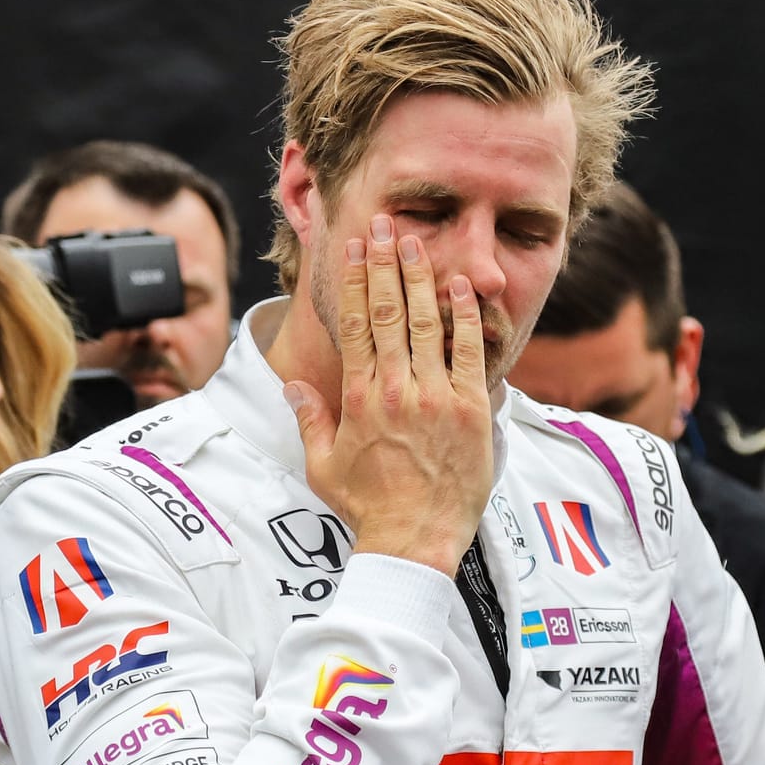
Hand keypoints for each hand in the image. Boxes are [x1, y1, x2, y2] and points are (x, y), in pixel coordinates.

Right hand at [286, 215, 491, 576]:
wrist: (414, 538)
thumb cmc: (369, 507)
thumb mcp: (324, 465)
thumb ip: (310, 421)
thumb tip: (293, 389)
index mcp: (360, 396)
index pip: (356, 324)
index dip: (356, 281)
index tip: (355, 249)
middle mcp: (396, 387)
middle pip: (390, 311)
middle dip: (385, 263)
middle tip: (384, 225)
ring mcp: (436, 396)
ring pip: (427, 322)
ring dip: (420, 277)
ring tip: (415, 242)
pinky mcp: (470, 409)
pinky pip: (468, 352)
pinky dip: (465, 317)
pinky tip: (460, 286)